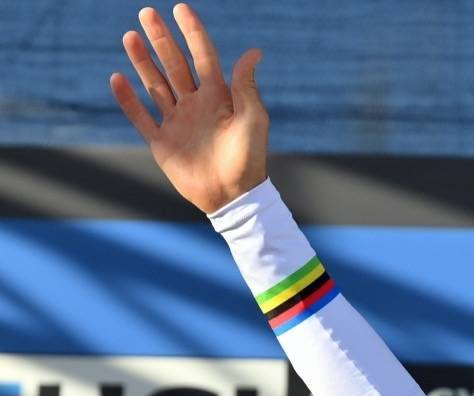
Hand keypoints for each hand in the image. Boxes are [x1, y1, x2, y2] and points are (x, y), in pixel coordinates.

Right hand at [109, 4, 267, 214]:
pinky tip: (117, 78)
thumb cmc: (248, 158)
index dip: (192, 33)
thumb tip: (254, 51)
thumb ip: (246, 86)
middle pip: (175, 65)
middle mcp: (196, 105)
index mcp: (219, 98)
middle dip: (161, 39)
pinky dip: (128, 99)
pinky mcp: (162, 143)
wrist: (233, 196)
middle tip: (147, 12)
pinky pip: (141, 116)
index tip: (181, 8)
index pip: (203, 56)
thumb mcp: (253, 119)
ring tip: (130, 36)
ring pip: (155, 85)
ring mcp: (177, 122)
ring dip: (142, 61)